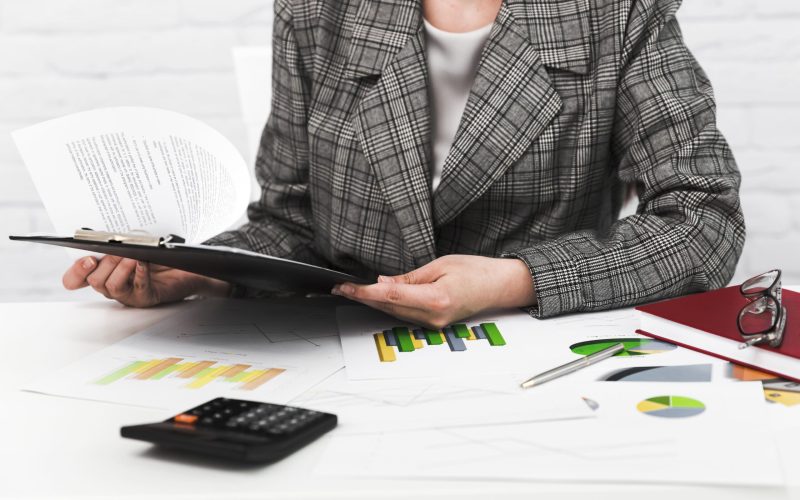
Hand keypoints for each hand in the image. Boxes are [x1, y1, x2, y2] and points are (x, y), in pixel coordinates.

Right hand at [62, 256, 230, 306]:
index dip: (75, 272)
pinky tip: (143, 263)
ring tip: (133, 256)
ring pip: (111, 287)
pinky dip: (139, 273)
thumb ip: (114, 243)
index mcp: (103, 272)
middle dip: (106, 262)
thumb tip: (103, 238)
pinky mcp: (146, 298)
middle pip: (95, 281)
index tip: (87, 259)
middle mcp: (112, 285)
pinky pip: (137, 289)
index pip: (75, 279)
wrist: (187, 266)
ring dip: (121, 269)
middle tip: (120, 250)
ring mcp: (128, 294)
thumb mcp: (132, 243)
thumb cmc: (159, 254)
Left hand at [331, 255, 535, 328]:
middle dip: (363, 297)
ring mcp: (433, 323)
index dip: (364, 291)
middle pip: (388, 307)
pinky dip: (389, 305)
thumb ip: (409, 277)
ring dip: (373, 302)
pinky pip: (405, 315)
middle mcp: (432, 317)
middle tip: (341, 288)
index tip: (347, 287)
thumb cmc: (476, 271)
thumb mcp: (440, 265)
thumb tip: (383, 281)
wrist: (499, 286)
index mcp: (435, 299)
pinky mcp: (434, 323)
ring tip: (352, 291)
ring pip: (394, 313)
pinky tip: (376, 297)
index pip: (390, 295)